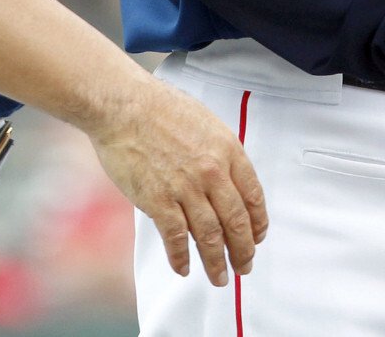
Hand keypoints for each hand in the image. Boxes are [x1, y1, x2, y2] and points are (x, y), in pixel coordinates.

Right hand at [84, 75, 267, 285]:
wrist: (127, 107)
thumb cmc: (163, 109)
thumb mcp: (207, 124)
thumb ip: (221, 153)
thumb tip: (227, 178)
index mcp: (228, 150)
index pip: (253, 195)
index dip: (258, 221)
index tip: (258, 236)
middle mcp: (212, 172)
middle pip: (236, 221)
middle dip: (243, 249)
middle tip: (244, 265)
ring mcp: (186, 188)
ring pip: (210, 235)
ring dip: (217, 261)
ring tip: (220, 277)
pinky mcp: (159, 201)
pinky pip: (176, 237)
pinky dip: (181, 257)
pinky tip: (184, 267)